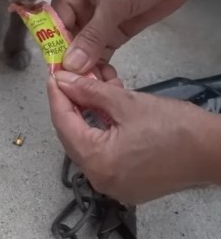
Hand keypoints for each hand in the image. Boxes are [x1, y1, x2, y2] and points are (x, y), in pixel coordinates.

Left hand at [47, 72, 216, 203]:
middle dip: (71, 103)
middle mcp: (100, 179)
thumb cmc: (175, 127)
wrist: (214, 151)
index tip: (53, 75)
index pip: (63, 123)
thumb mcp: (125, 101)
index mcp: (98, 161)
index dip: (56, 95)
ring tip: (91, 86)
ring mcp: (113, 183)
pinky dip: (99, 128)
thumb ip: (88, 90)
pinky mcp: (125, 182)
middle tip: (71, 78)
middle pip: (72, 134)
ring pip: (86, 141)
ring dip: (87, 112)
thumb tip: (63, 80)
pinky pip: (101, 151)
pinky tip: (103, 106)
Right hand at [52, 0, 213, 72]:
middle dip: (72, 61)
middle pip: (68, 38)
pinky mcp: (116, 30)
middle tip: (77, 86)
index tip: (60, 74)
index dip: (55, 47)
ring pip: (85, 48)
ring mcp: (98, 19)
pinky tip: (103, 81)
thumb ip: (93, 36)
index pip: (55, 22)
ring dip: (87, 66)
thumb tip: (70, 66)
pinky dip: (101, 65)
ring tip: (93, 88)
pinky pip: (102, 51)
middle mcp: (80, 5)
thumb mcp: (115, 2)